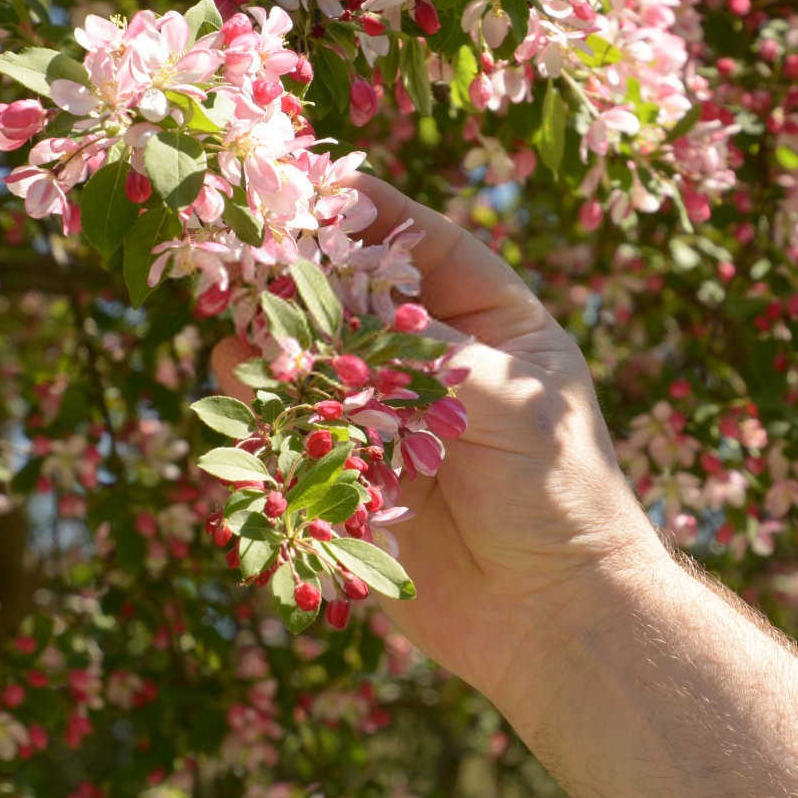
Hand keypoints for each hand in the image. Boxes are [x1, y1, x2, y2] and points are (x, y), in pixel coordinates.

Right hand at [214, 175, 668, 703]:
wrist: (551, 614)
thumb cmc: (560, 494)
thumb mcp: (509, 403)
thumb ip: (428, 354)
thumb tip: (338, 317)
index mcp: (498, 325)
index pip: (432, 248)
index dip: (381, 215)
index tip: (328, 183)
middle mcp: (440, 362)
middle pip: (361, 298)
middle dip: (310, 272)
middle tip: (254, 246)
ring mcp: (394, 416)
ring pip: (322, 358)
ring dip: (280, 336)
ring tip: (238, 318)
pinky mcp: (357, 470)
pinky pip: (303, 423)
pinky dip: (268, 402)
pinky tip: (237, 378)